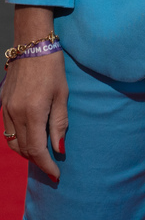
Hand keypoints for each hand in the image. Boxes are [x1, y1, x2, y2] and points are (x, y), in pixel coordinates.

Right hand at [2, 7, 67, 179]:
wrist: (32, 43)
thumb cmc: (52, 67)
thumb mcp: (62, 94)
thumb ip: (60, 123)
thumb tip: (59, 149)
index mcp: (33, 112)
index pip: (37, 150)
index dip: (46, 166)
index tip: (56, 175)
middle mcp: (15, 113)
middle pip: (24, 149)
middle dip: (38, 161)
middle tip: (52, 165)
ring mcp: (5, 108)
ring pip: (13, 142)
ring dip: (26, 151)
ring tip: (41, 153)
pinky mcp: (1, 103)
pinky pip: (7, 130)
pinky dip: (17, 139)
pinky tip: (29, 137)